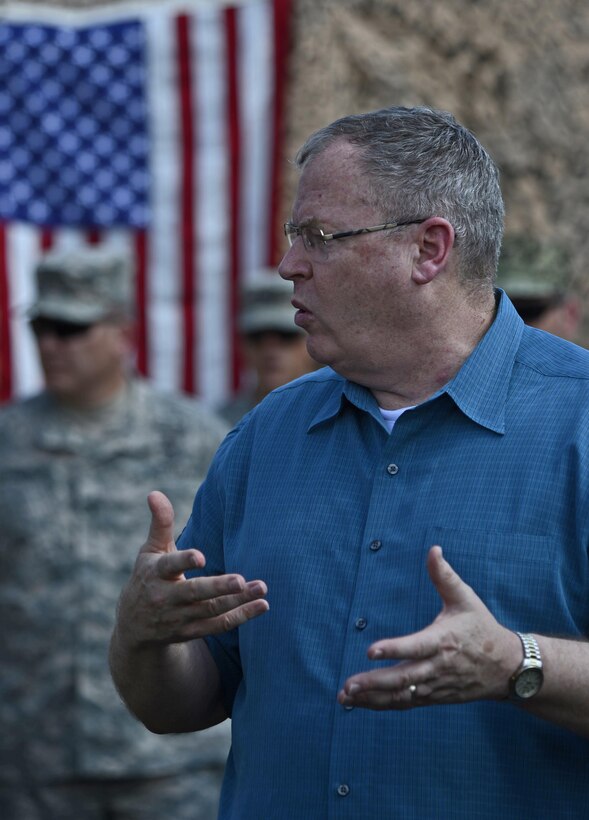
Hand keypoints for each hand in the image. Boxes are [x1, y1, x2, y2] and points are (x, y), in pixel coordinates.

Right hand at [116, 491, 268, 648]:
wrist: (133, 627)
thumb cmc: (148, 577)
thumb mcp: (150, 551)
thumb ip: (160, 523)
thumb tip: (154, 493)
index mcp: (155, 573)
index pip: (169, 566)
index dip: (184, 561)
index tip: (201, 557)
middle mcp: (166, 597)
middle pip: (195, 592)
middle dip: (218, 587)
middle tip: (242, 580)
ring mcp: (179, 617)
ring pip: (211, 610)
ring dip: (238, 601)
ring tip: (262, 588)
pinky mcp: (191, 631)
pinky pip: (218, 625)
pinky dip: (241, 617)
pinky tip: (261, 606)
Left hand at [338, 545, 519, 709]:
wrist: (507, 668)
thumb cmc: (482, 628)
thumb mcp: (466, 599)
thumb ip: (445, 576)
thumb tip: (433, 550)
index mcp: (443, 641)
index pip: (416, 647)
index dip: (394, 649)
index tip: (370, 650)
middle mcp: (437, 667)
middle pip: (404, 679)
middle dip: (375, 683)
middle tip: (349, 685)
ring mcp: (435, 685)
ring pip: (402, 696)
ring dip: (374, 698)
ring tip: (346, 696)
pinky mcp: (434, 697)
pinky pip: (406, 703)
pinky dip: (383, 704)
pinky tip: (361, 703)